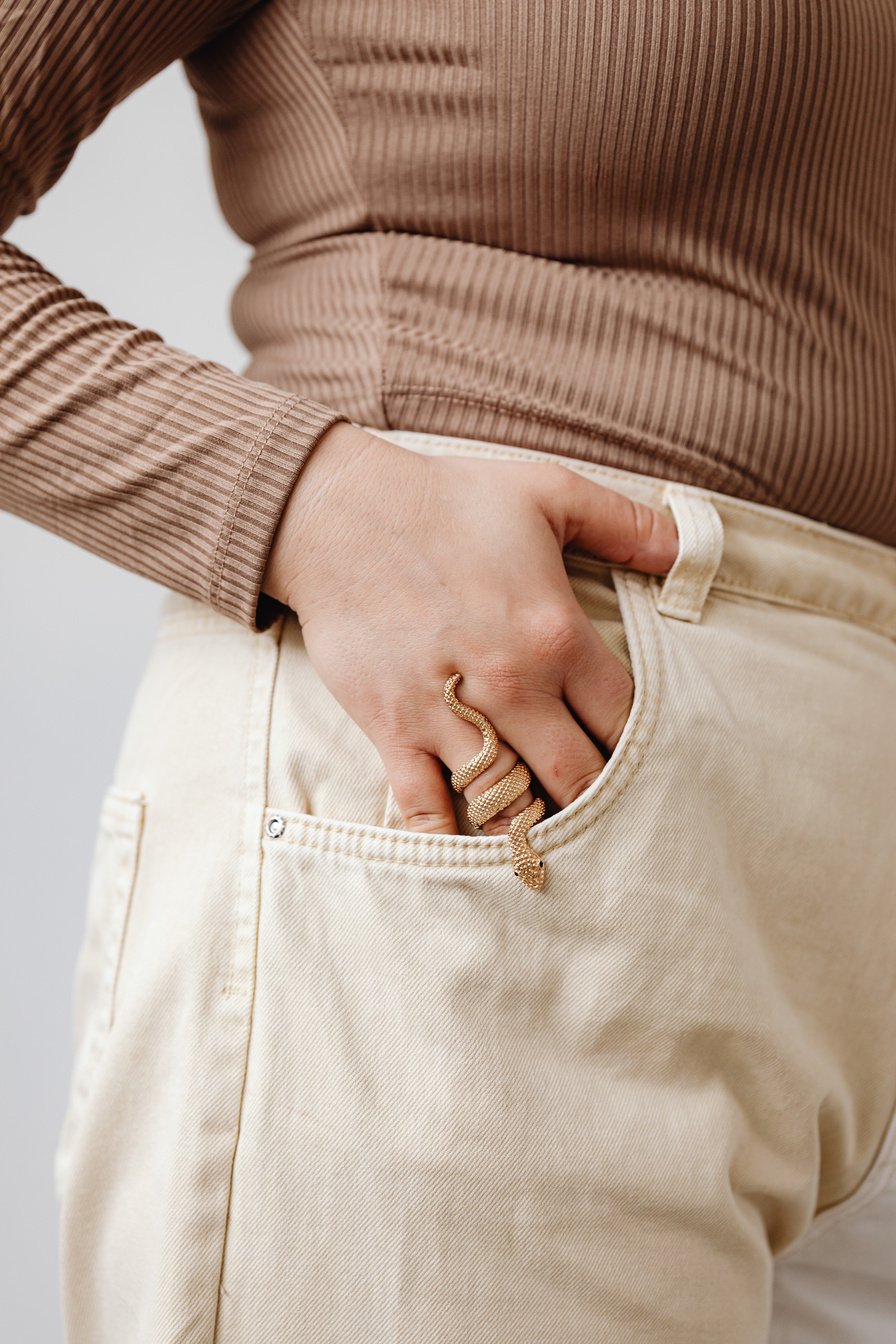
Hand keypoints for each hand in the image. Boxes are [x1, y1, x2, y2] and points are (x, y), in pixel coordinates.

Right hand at [262, 423, 677, 835]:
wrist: (337, 512)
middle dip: (602, 804)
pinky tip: (478, 862)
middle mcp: (510, 685)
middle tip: (618, 822)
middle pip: (579, 778)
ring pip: (509, 802)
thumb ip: (629, 524)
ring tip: (557, 845)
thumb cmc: (446, 499)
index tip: (657, 766)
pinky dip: (452, 844)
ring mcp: (448, 713)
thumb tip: (694, 547)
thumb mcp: (550, 490)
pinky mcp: (393, 729)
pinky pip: (425, 810)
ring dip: (535, 827)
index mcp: (557, 635)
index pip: (627, 720)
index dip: (648, 749)